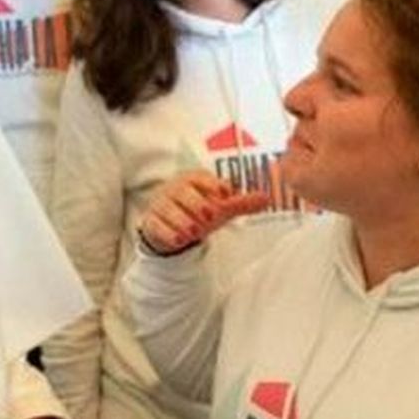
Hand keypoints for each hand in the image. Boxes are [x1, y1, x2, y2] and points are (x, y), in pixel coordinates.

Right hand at [140, 170, 268, 254]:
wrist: (171, 224)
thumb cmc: (198, 209)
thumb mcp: (220, 206)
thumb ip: (242, 203)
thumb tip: (267, 198)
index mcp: (192, 179)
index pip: (201, 178)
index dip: (213, 186)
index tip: (225, 195)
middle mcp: (174, 189)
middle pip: (184, 193)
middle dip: (197, 205)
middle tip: (209, 217)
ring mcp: (160, 205)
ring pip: (169, 210)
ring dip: (183, 221)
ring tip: (193, 231)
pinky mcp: (150, 221)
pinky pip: (157, 226)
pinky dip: (168, 234)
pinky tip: (179, 240)